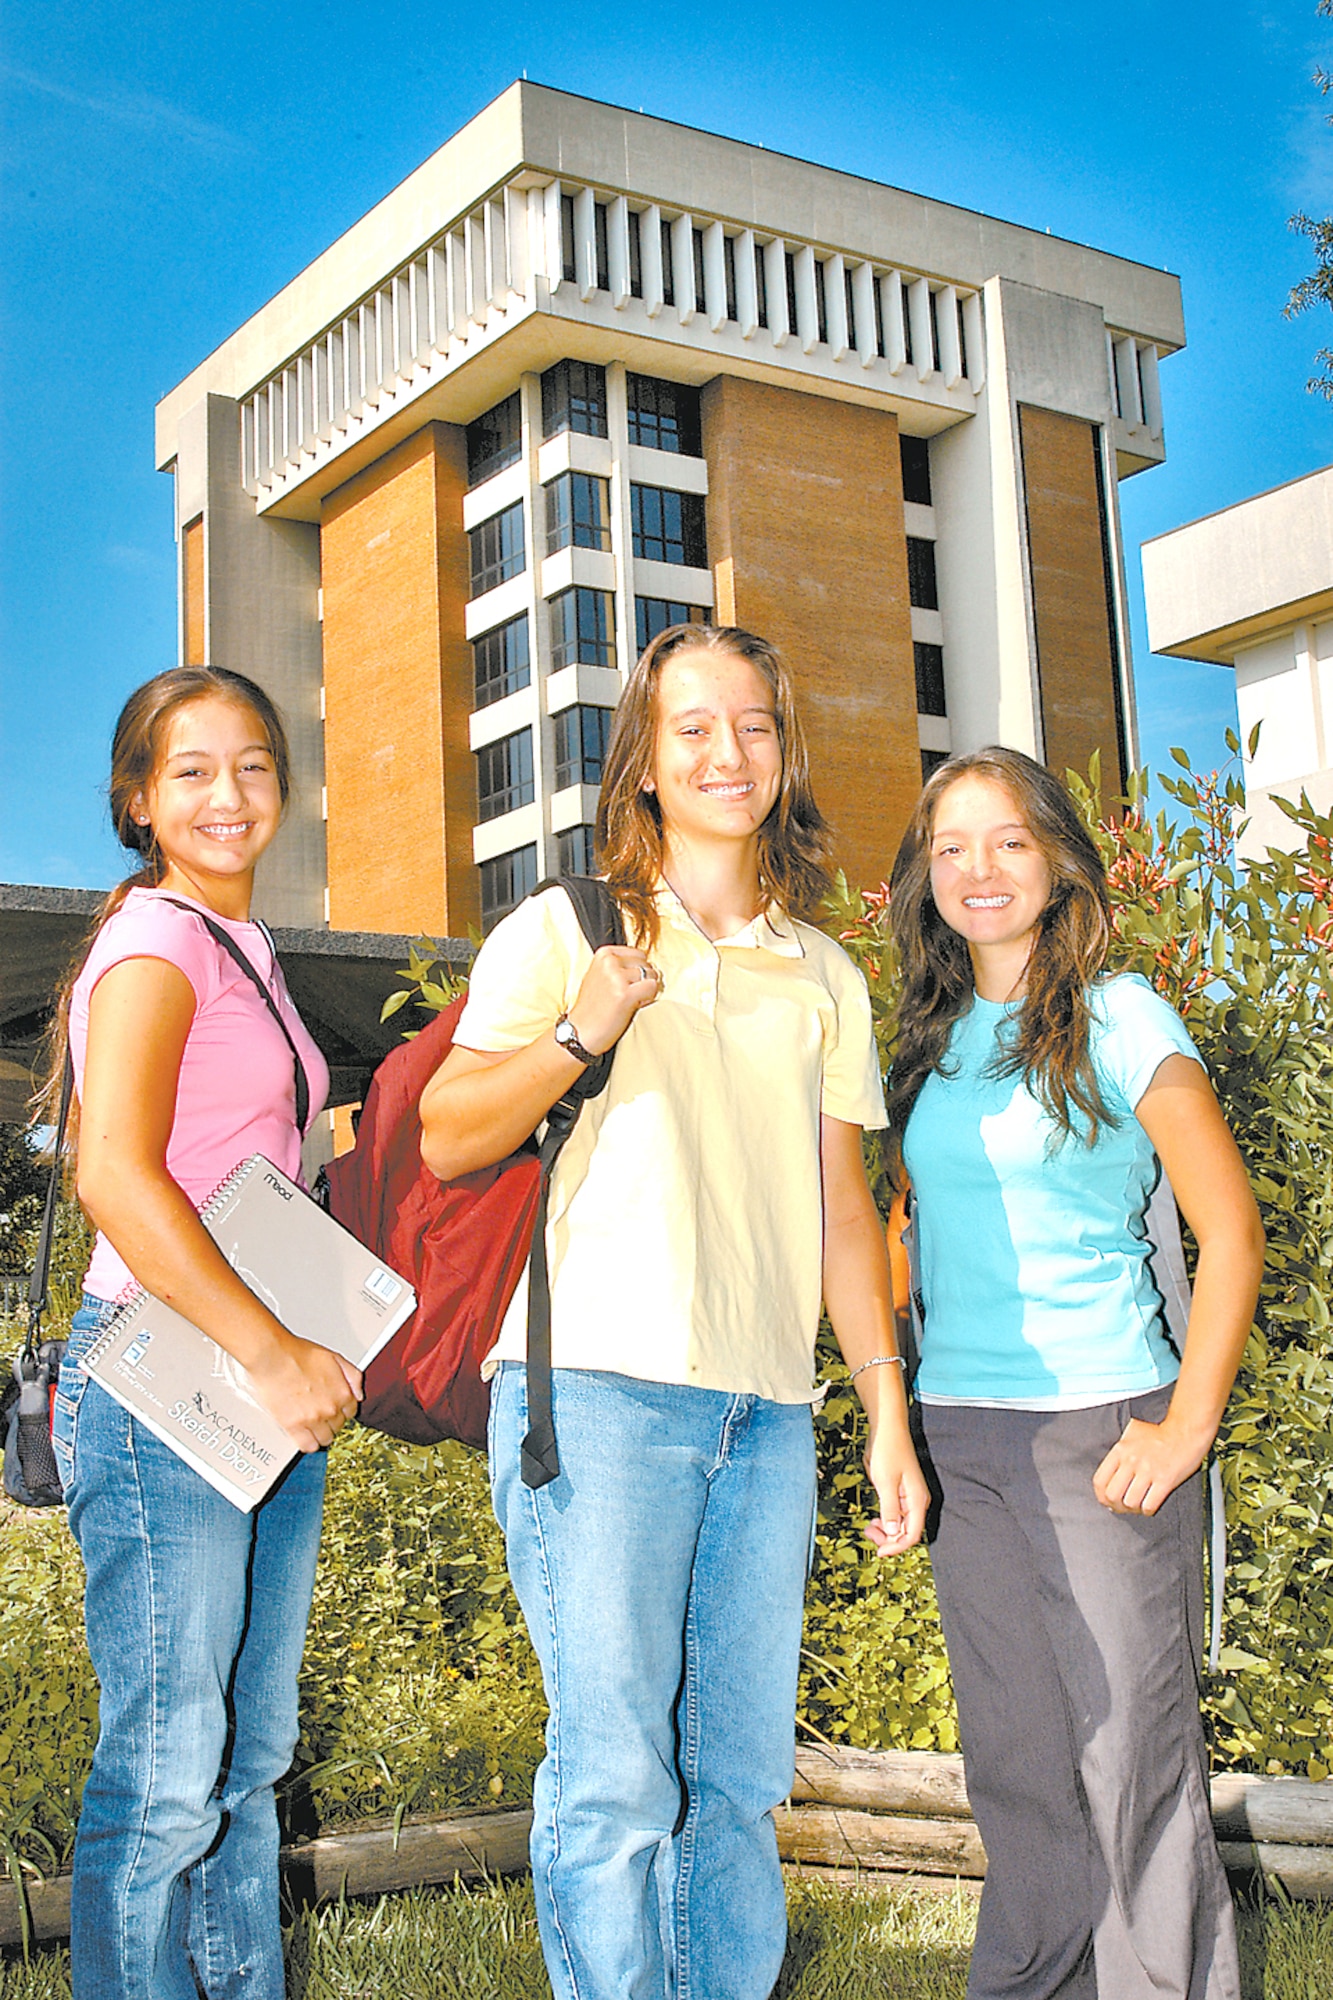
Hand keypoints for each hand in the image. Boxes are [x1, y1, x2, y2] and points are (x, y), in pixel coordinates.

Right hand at [246, 1331, 362, 1453]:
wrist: (273, 1357)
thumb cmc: (298, 1354)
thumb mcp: (333, 1357)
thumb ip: (352, 1376)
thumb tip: (359, 1394)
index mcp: (342, 1393)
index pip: (351, 1413)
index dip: (341, 1411)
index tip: (334, 1410)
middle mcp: (330, 1408)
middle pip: (338, 1427)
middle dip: (331, 1421)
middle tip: (319, 1413)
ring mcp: (313, 1419)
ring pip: (325, 1439)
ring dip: (320, 1434)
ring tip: (311, 1424)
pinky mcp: (294, 1426)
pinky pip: (307, 1446)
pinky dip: (308, 1443)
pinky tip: (304, 1435)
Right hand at [567, 945, 661, 1055]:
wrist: (580, 1031)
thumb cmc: (593, 1007)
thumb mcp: (599, 975)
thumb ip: (619, 965)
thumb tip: (647, 964)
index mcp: (604, 954)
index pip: (639, 954)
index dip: (637, 972)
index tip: (623, 985)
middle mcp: (609, 962)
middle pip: (646, 965)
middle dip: (642, 981)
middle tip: (625, 996)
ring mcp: (616, 977)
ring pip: (652, 976)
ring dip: (645, 991)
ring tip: (627, 1002)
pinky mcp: (625, 994)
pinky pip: (653, 988)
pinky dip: (648, 999)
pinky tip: (632, 1006)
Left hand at [862, 1426, 929, 1555]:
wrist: (887, 1428)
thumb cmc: (887, 1450)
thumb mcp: (884, 1481)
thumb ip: (889, 1508)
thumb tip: (891, 1533)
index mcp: (917, 1501)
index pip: (911, 1535)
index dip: (895, 1547)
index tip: (878, 1552)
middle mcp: (916, 1501)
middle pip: (906, 1532)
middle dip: (888, 1539)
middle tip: (868, 1532)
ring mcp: (909, 1496)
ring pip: (900, 1524)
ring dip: (885, 1530)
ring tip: (869, 1527)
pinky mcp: (901, 1491)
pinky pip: (896, 1513)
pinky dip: (885, 1519)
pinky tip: (874, 1518)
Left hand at [1092, 1415, 1209, 1515]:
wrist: (1186, 1431)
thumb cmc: (1159, 1433)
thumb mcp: (1131, 1434)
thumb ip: (1118, 1452)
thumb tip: (1107, 1478)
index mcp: (1120, 1449)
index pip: (1100, 1480)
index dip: (1100, 1496)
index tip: (1106, 1501)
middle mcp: (1131, 1460)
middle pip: (1112, 1495)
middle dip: (1116, 1506)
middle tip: (1122, 1507)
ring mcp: (1148, 1471)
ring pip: (1130, 1502)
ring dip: (1133, 1509)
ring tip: (1137, 1506)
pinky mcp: (1165, 1480)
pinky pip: (1149, 1505)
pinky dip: (1147, 1510)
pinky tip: (1149, 1507)